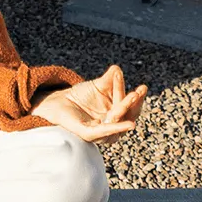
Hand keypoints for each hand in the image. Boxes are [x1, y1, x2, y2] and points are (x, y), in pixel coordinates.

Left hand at [29, 65, 147, 145]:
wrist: (58, 103)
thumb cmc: (81, 96)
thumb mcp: (98, 86)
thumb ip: (109, 79)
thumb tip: (117, 68)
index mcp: (117, 114)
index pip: (131, 106)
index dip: (137, 97)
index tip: (143, 87)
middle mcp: (113, 125)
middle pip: (127, 114)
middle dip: (133, 102)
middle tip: (139, 90)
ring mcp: (102, 131)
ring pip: (117, 120)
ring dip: (126, 108)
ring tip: (133, 96)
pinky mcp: (89, 134)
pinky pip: (104, 131)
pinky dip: (116, 128)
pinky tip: (129, 124)